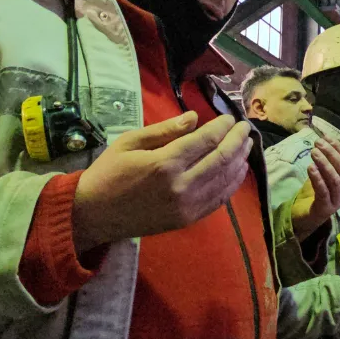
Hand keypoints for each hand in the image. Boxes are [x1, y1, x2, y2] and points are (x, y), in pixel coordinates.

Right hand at [71, 113, 252, 251]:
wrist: (93, 214)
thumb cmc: (108, 172)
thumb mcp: (130, 142)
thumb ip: (164, 130)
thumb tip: (195, 118)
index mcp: (164, 163)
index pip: (205, 141)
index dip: (222, 127)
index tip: (230, 118)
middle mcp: (180, 186)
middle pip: (221, 159)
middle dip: (237, 140)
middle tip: (245, 128)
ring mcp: (186, 206)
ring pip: (225, 180)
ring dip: (240, 161)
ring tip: (246, 145)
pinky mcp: (187, 220)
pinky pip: (218, 200)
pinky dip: (232, 183)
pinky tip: (237, 171)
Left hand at [291, 136, 339, 239]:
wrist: (304, 219)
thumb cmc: (314, 195)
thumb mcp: (321, 176)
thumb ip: (324, 162)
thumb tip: (322, 140)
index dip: (338, 148)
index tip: (326, 137)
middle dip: (331, 153)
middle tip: (318, 143)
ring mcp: (336, 201)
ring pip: (334, 180)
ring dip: (325, 164)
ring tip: (314, 152)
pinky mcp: (325, 209)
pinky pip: (323, 192)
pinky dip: (318, 178)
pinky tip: (311, 168)